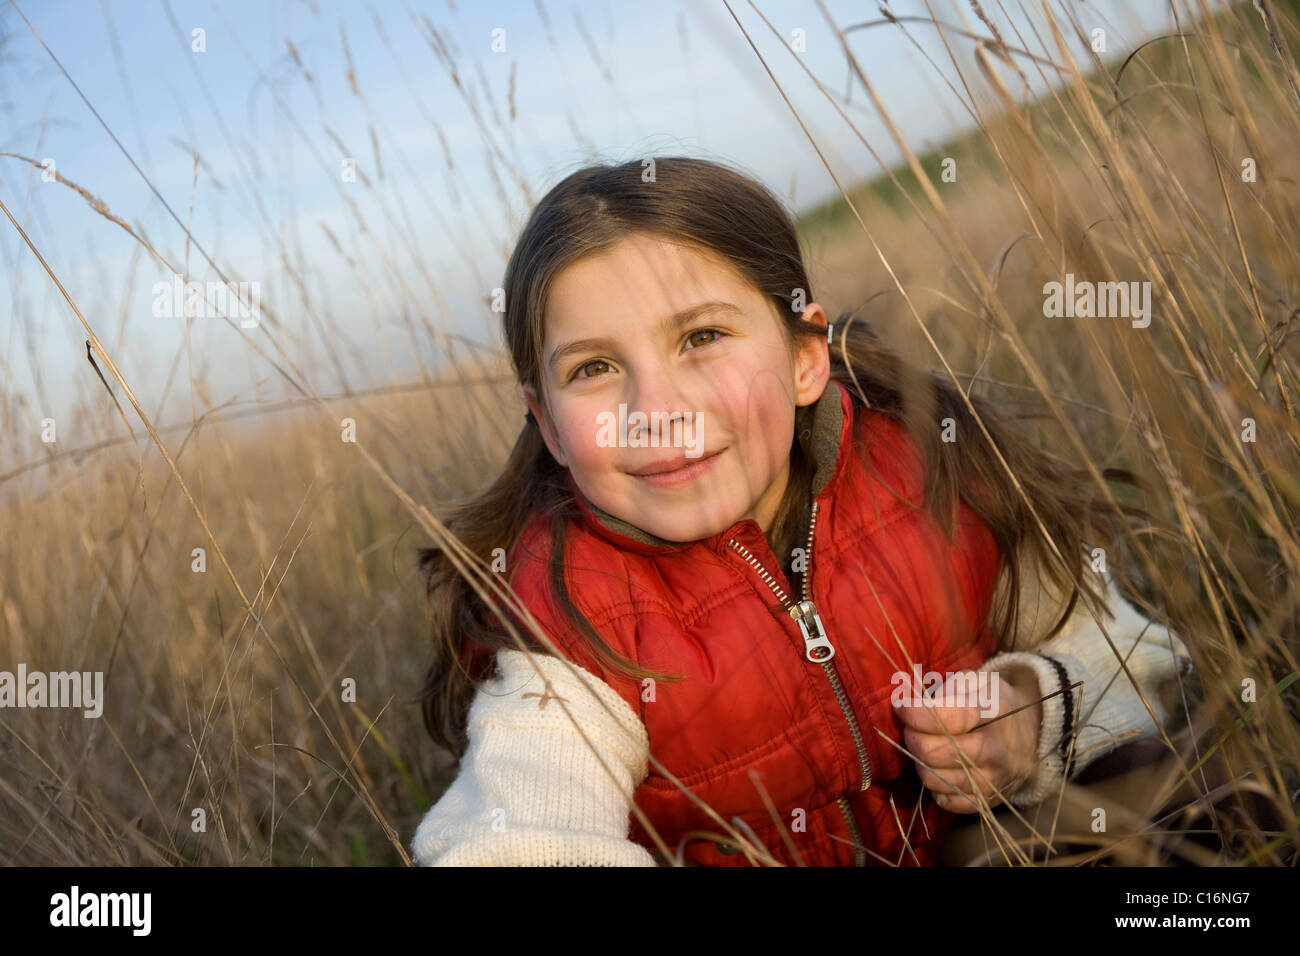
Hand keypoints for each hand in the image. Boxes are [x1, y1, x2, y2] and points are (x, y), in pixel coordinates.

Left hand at [894, 665, 1043, 812]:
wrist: (1030, 732)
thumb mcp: (976, 681)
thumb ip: (947, 688)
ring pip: (939, 780)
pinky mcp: (990, 801)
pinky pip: (949, 802)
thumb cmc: (992, 701)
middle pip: (939, 752)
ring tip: (924, 748)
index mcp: (996, 710)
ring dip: (921, 764)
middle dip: (914, 739)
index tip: (901, 707)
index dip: (917, 713)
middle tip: (910, 729)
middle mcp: (1000, 749)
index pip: (950, 716)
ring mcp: (996, 779)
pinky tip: (938, 769)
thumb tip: (914, 703)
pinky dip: (936, 787)